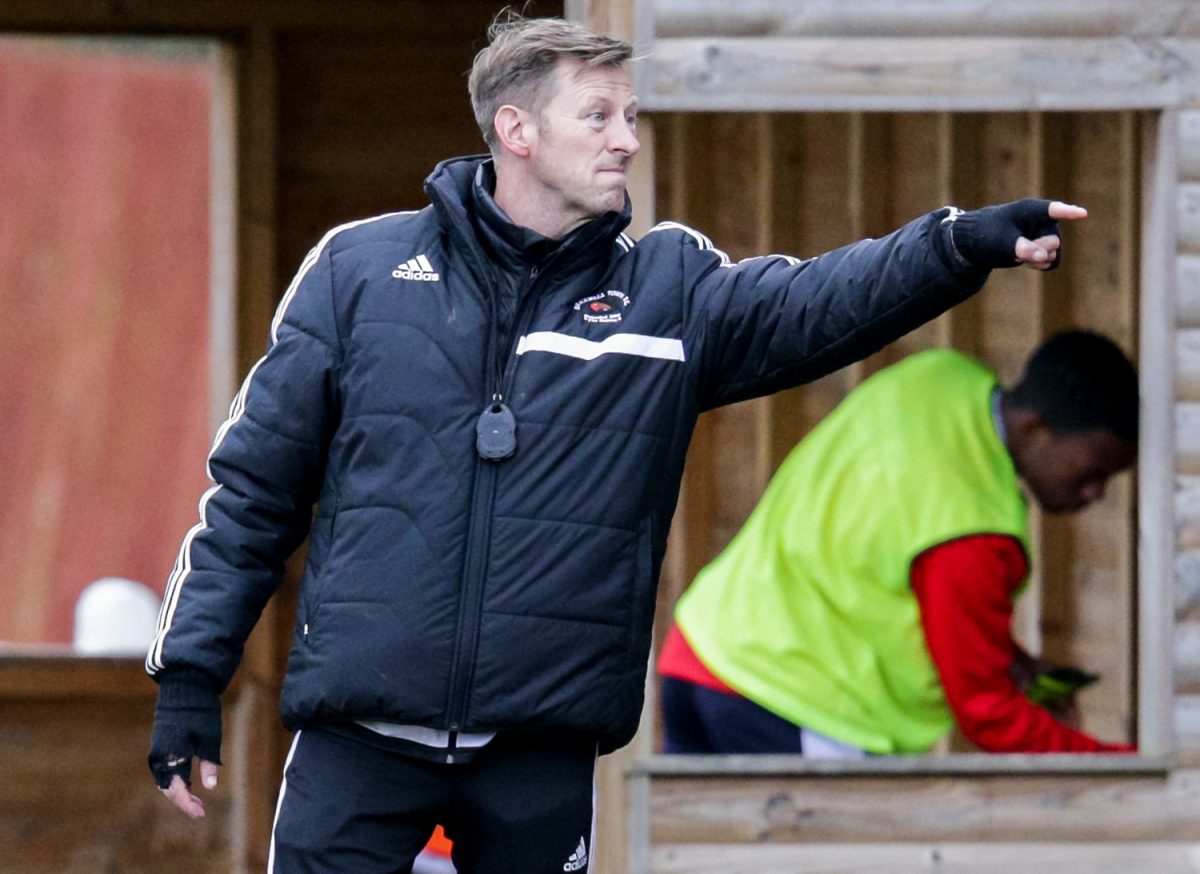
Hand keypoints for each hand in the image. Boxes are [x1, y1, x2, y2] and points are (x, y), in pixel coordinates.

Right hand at [147, 669, 222, 817]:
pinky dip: (176, 779)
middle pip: (168, 788)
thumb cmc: (200, 712)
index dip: (187, 805)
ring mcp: (157, 751)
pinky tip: (190, 782)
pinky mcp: (160, 745)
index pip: (176, 790)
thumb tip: (210, 787)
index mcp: (171, 757)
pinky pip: (165, 770)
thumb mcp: (209, 740)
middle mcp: (159, 757)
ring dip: (179, 791)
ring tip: (197, 799)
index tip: (200, 814)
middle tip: (201, 810)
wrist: (184, 687)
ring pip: (165, 780)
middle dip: (183, 801)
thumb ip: (209, 765)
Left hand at [947, 199, 1087, 270]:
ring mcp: (1045, 234)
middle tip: (1017, 250)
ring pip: (1054, 253)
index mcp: (1030, 210)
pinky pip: (1053, 262)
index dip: (1068, 212)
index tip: (1082, 213)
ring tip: (1018, 253)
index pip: (1053, 210)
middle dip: (1038, 250)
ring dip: (1038, 259)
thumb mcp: (1001, 242)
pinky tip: (1028, 262)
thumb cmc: (988, 235)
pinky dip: (1042, 265)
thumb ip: (1023, 248)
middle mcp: (1043, 221)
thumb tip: (1044, 257)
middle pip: (1054, 241)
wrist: (980, 243)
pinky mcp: (1044, 248)